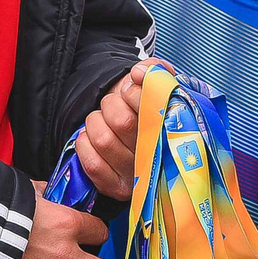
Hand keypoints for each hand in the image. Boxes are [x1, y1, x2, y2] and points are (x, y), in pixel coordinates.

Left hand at [77, 62, 149, 199]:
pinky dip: (85, 144)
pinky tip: (92, 139)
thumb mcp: (158, 84)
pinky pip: (92, 163)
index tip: (128, 90)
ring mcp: (138, 176)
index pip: (150, 110)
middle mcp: (158, 157)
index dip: (133, 93)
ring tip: (102, 122)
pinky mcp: (116, 188)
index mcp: (173, 131)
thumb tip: (139, 73)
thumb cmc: (145, 107)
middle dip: (110, 105)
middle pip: (122, 122)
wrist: (134, 127)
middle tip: (113, 105)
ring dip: (95, 123)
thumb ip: (155, 70)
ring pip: (103, 140)